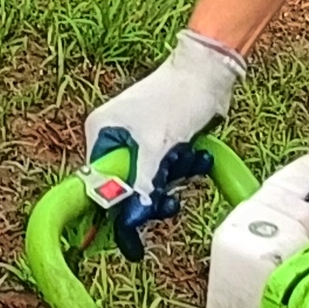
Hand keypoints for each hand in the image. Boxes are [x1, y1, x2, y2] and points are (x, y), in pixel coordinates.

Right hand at [83, 29, 245, 225]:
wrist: (209, 72)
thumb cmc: (177, 99)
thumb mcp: (156, 147)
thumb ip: (141, 185)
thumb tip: (129, 220)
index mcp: (102, 132)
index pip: (98, 182)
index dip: (113, 208)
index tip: (126, 235)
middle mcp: (116, 136)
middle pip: (126, 185)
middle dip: (152, 192)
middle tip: (168, 201)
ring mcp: (140, 138)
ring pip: (150, 179)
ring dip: (173, 179)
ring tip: (189, 163)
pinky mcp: (162, 140)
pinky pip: (167, 169)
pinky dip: (183, 167)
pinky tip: (197, 156)